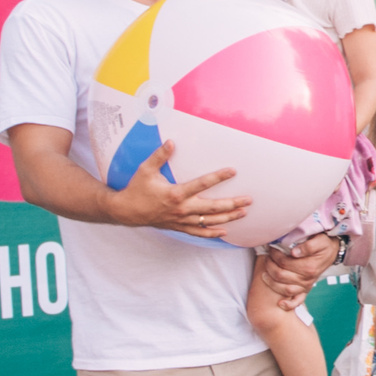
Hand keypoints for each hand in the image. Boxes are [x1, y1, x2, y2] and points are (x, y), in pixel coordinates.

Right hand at [106, 142, 252, 236]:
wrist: (127, 211)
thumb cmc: (137, 188)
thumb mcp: (146, 170)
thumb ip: (159, 156)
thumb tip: (171, 142)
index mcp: (176, 193)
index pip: (202, 184)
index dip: (218, 177)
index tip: (233, 171)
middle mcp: (181, 209)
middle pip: (213, 207)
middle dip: (232, 203)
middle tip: (249, 199)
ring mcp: (181, 220)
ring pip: (209, 221)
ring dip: (228, 217)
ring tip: (243, 213)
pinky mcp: (179, 227)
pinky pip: (198, 232)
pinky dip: (212, 233)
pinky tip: (224, 232)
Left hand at [258, 234, 337, 302]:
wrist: (332, 252)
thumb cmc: (323, 245)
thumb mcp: (319, 240)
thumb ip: (307, 246)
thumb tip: (294, 252)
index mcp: (308, 267)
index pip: (284, 262)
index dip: (275, 255)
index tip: (271, 248)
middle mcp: (307, 279)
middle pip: (281, 276)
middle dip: (270, 266)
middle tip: (267, 257)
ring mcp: (306, 286)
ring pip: (284, 289)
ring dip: (271, 282)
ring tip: (264, 273)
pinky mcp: (306, 290)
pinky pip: (297, 301)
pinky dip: (289, 304)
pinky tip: (280, 303)